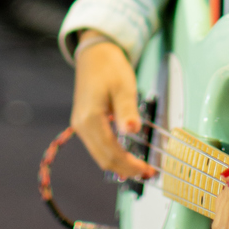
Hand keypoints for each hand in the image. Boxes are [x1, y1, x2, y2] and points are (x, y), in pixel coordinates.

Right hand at [70, 36, 154, 181]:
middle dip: (126, 170)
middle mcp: (81, 125)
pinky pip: (98, 146)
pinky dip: (113, 155)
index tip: (147, 169)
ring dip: (119, 165)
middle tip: (147, 173)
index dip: (130, 165)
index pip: (111, 152)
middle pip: (104, 159)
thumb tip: (131, 130)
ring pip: (100, 155)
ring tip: (139, 168)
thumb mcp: (123, 86)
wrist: (95, 54)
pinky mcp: (84, 123)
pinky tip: (126, 156)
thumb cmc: (109, 67)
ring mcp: (80, 125)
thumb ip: (127, 110)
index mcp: (90, 118)